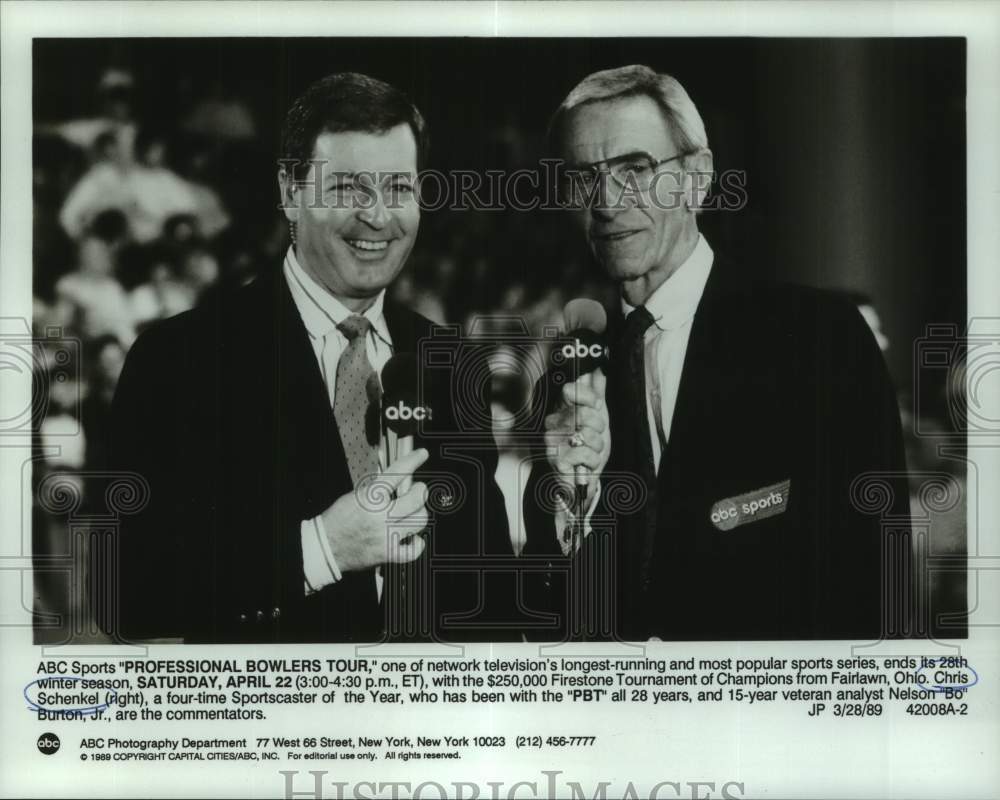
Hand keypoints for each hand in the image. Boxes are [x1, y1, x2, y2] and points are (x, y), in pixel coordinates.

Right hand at [320, 448, 429, 571]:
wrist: (325, 546)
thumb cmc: (337, 521)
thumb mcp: (355, 495)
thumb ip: (378, 489)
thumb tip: (399, 482)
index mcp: (370, 498)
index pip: (397, 473)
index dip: (412, 461)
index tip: (421, 455)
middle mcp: (381, 517)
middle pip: (416, 499)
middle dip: (420, 490)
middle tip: (417, 490)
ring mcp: (386, 536)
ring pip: (420, 521)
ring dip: (419, 513)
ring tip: (414, 512)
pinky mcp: (388, 554)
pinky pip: (413, 550)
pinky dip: (417, 543)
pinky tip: (412, 537)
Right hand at [543, 369, 609, 509]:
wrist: (581, 480)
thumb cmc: (587, 447)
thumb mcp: (596, 417)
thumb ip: (596, 392)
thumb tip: (599, 369)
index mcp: (561, 409)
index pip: (572, 390)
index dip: (589, 398)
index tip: (596, 407)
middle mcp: (553, 423)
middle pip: (586, 413)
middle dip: (599, 428)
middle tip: (595, 437)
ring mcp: (552, 441)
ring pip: (588, 434)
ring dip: (598, 447)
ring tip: (591, 452)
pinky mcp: (556, 459)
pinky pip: (584, 453)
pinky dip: (592, 460)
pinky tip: (587, 464)